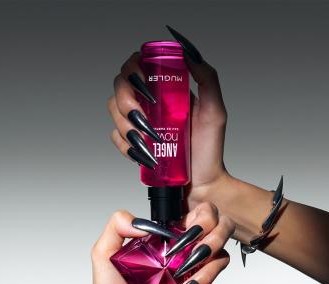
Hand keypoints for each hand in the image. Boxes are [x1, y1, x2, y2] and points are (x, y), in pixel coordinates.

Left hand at [87, 203, 231, 283]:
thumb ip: (117, 225)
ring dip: (205, 272)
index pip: (195, 217)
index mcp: (164, 241)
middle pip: (216, 235)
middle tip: (189, 258)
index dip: (202, 219)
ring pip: (219, 261)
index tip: (190, 231)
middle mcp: (180, 255)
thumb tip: (144, 221)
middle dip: (212, 243)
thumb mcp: (103, 254)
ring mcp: (189, 276)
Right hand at [107, 26, 230, 210]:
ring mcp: (140, 124)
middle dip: (127, 99)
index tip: (143, 79)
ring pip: (113, 110)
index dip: (133, 67)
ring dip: (127, 124)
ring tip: (149, 140)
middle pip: (120, 86)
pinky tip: (144, 153)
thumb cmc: (209, 151)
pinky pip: (115, 137)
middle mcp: (150, 104)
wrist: (201, 184)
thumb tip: (188, 53)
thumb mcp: (215, 111)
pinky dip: (126, 145)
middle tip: (144, 116)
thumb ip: (207, 79)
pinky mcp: (134, 144)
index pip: (140, 66)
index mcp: (166, 91)